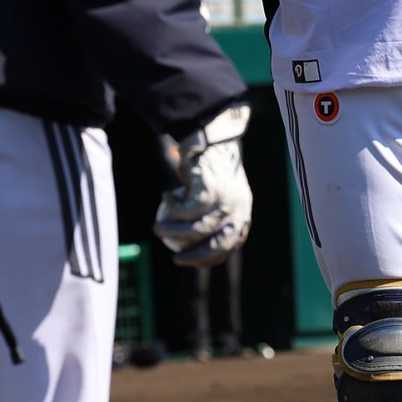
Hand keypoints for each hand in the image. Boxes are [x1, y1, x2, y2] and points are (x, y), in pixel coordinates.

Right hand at [154, 103, 251, 267]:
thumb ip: (214, 217)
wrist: (214, 140)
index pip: (230, 246)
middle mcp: (238, 210)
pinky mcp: (209, 191)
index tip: (191, 261)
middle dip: (193, 256)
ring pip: (195, 229)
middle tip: (175, 258)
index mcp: (243, 214)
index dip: (210, 258)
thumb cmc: (213, 168)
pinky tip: (166, 198)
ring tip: (158, 229)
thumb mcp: (220, 194)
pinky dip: (173, 206)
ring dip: (172, 231)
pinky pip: (185, 208)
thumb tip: (195, 243)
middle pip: (216, 244)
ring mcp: (225, 202)